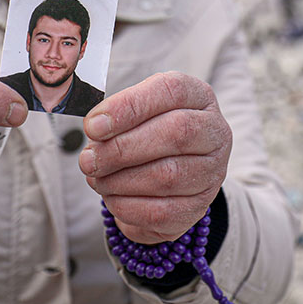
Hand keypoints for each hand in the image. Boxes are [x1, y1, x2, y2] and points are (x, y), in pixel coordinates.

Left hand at [79, 72, 230, 243]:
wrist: (170, 169)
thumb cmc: (149, 129)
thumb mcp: (136, 109)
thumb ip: (117, 114)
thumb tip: (96, 128)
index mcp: (198, 96)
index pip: (171, 92)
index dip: (129, 107)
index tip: (93, 126)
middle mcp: (214, 132)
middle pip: (175, 134)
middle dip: (122, 149)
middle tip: (88, 160)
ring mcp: (212, 172)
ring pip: (168, 176)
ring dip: (120, 180)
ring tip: (96, 177)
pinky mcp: (199, 207)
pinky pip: (162, 211)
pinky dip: (127, 205)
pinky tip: (110, 196)